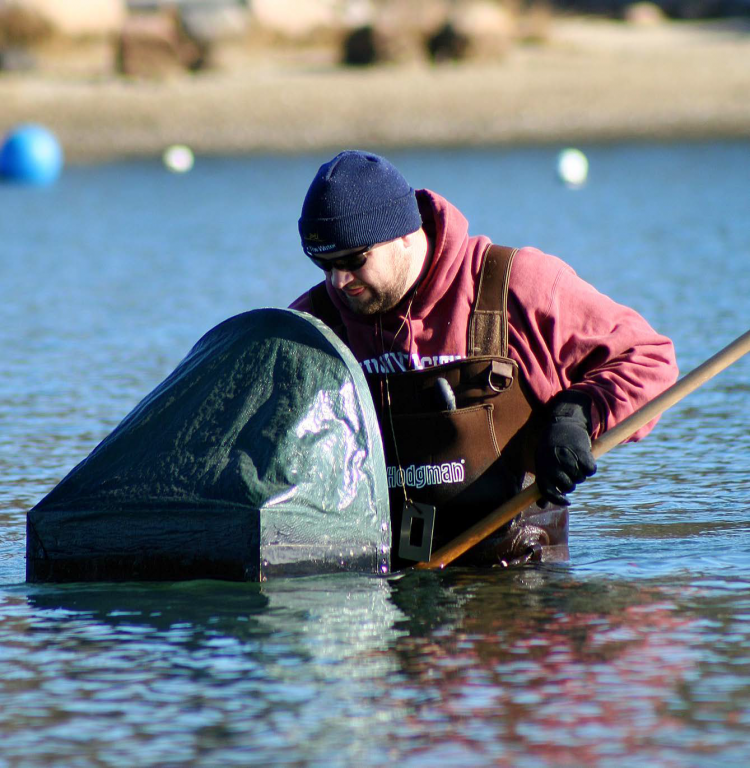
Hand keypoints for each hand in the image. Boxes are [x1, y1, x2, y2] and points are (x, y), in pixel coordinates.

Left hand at [535, 391, 596, 506]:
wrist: (563, 422)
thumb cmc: (551, 446)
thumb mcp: (542, 462)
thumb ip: (543, 483)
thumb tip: (541, 506)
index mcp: (542, 467)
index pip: (548, 492)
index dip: (557, 500)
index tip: (566, 501)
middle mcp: (554, 464)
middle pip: (568, 487)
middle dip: (570, 484)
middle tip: (570, 473)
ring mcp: (568, 459)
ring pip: (580, 479)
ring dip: (580, 474)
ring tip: (575, 461)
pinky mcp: (582, 453)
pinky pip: (590, 471)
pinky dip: (590, 468)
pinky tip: (585, 459)